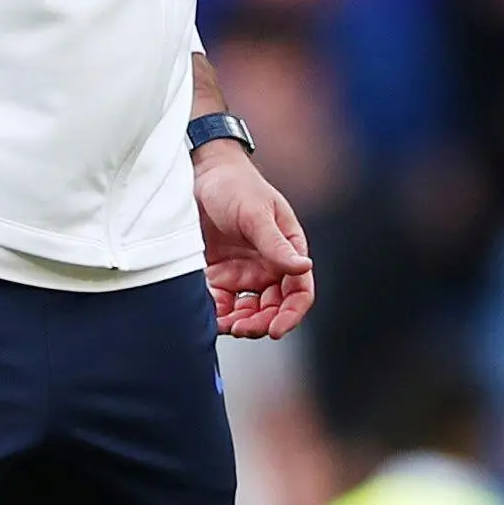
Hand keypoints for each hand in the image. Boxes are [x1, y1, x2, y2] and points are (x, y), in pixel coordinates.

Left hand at [195, 145, 314, 339]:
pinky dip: (218, 315)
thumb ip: (276, 244)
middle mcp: (268, 266)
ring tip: (226, 326)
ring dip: (240, 325)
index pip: (299, 291)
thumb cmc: (236, 186)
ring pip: (248, 313)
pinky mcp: (218, 277)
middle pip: (273, 308)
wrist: (200, 174)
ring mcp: (242, 273)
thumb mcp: (256, 214)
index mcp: (288, 250)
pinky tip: (210, 315)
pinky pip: (221, 305)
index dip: (292, 314)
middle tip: (243, 329)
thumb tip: (304, 267)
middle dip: (261, 324)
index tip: (276, 329)